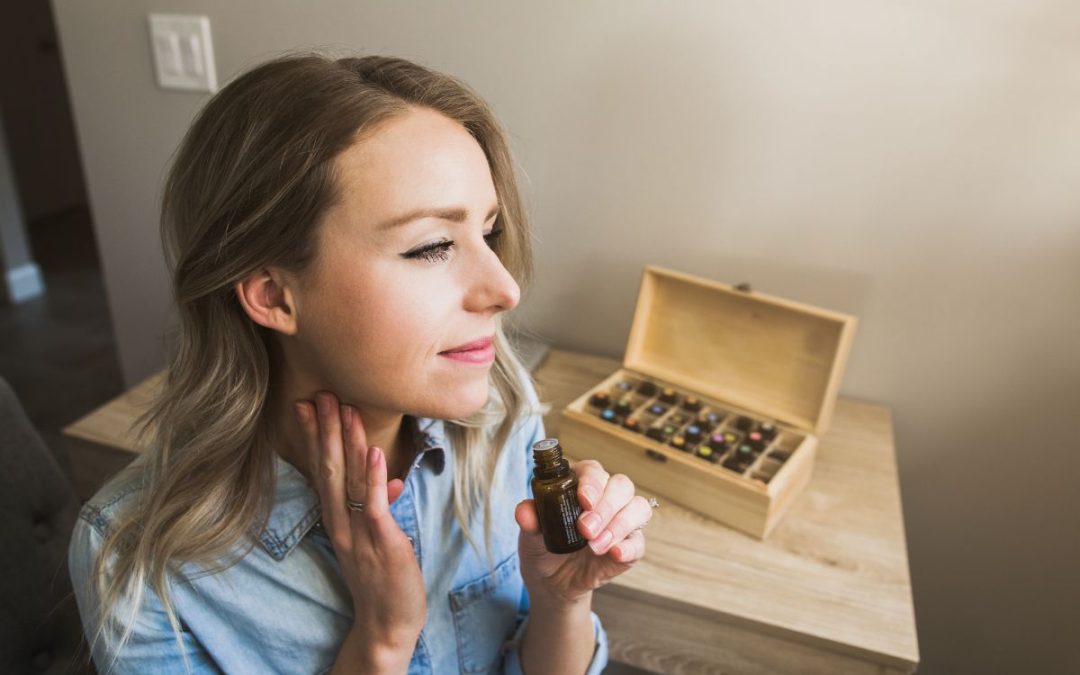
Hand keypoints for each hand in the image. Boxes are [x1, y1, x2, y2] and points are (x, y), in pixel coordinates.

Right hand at [294, 391, 425, 649]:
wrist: (387, 625)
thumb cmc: (384, 580)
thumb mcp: (379, 539)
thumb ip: (381, 508)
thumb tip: (393, 481)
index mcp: (338, 520)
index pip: (324, 471)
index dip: (316, 438)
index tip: (307, 405)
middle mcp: (341, 523)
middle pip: (330, 469)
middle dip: (325, 430)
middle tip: (319, 394)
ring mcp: (359, 532)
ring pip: (350, 480)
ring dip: (347, 443)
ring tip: (343, 408)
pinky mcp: (382, 542)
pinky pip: (374, 506)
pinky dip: (375, 478)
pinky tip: (375, 452)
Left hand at [514, 459, 650, 604]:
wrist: (551, 582)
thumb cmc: (543, 547)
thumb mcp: (530, 534)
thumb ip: (529, 519)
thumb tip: (524, 512)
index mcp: (581, 485)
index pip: (594, 471)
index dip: (592, 482)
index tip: (583, 499)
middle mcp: (606, 498)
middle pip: (621, 486)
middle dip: (606, 506)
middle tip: (586, 529)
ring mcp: (621, 521)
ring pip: (638, 508)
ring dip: (619, 525)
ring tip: (595, 546)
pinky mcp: (629, 546)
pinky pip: (639, 542)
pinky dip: (629, 547)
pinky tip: (615, 553)